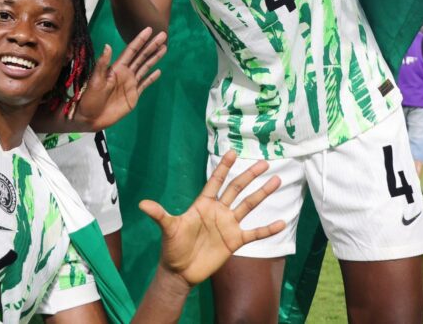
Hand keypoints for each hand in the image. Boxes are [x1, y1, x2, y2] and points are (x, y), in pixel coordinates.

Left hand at [72, 28, 165, 128]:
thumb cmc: (90, 98)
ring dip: (154, 58)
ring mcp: (130, 84)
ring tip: (164, 48)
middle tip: (164, 35)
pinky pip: (145, 84)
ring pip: (145, 67)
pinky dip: (151, 78)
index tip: (148, 29)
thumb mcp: (95, 80)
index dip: (140, 40)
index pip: (131, 50)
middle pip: (141, 56)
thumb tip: (107, 45)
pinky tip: (158, 71)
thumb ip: (103, 64)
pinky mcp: (133, 95)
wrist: (91, 117)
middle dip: (152, 46)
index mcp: (117, 68)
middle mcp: (125, 73)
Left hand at [140, 151, 283, 286]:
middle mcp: (218, 211)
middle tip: (264, 162)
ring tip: (277, 180)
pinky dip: (268, 229)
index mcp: (203, 204)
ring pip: (248, 205)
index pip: (216, 181)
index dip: (223, 167)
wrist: (180, 271)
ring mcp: (228, 225)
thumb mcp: (167, 228)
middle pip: (236, 189)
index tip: (233, 152)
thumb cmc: (172, 247)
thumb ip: (159, 214)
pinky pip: (254, 233)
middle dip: (249, 175)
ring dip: (262, 194)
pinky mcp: (234, 241)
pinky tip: (282, 222)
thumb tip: (141, 204)